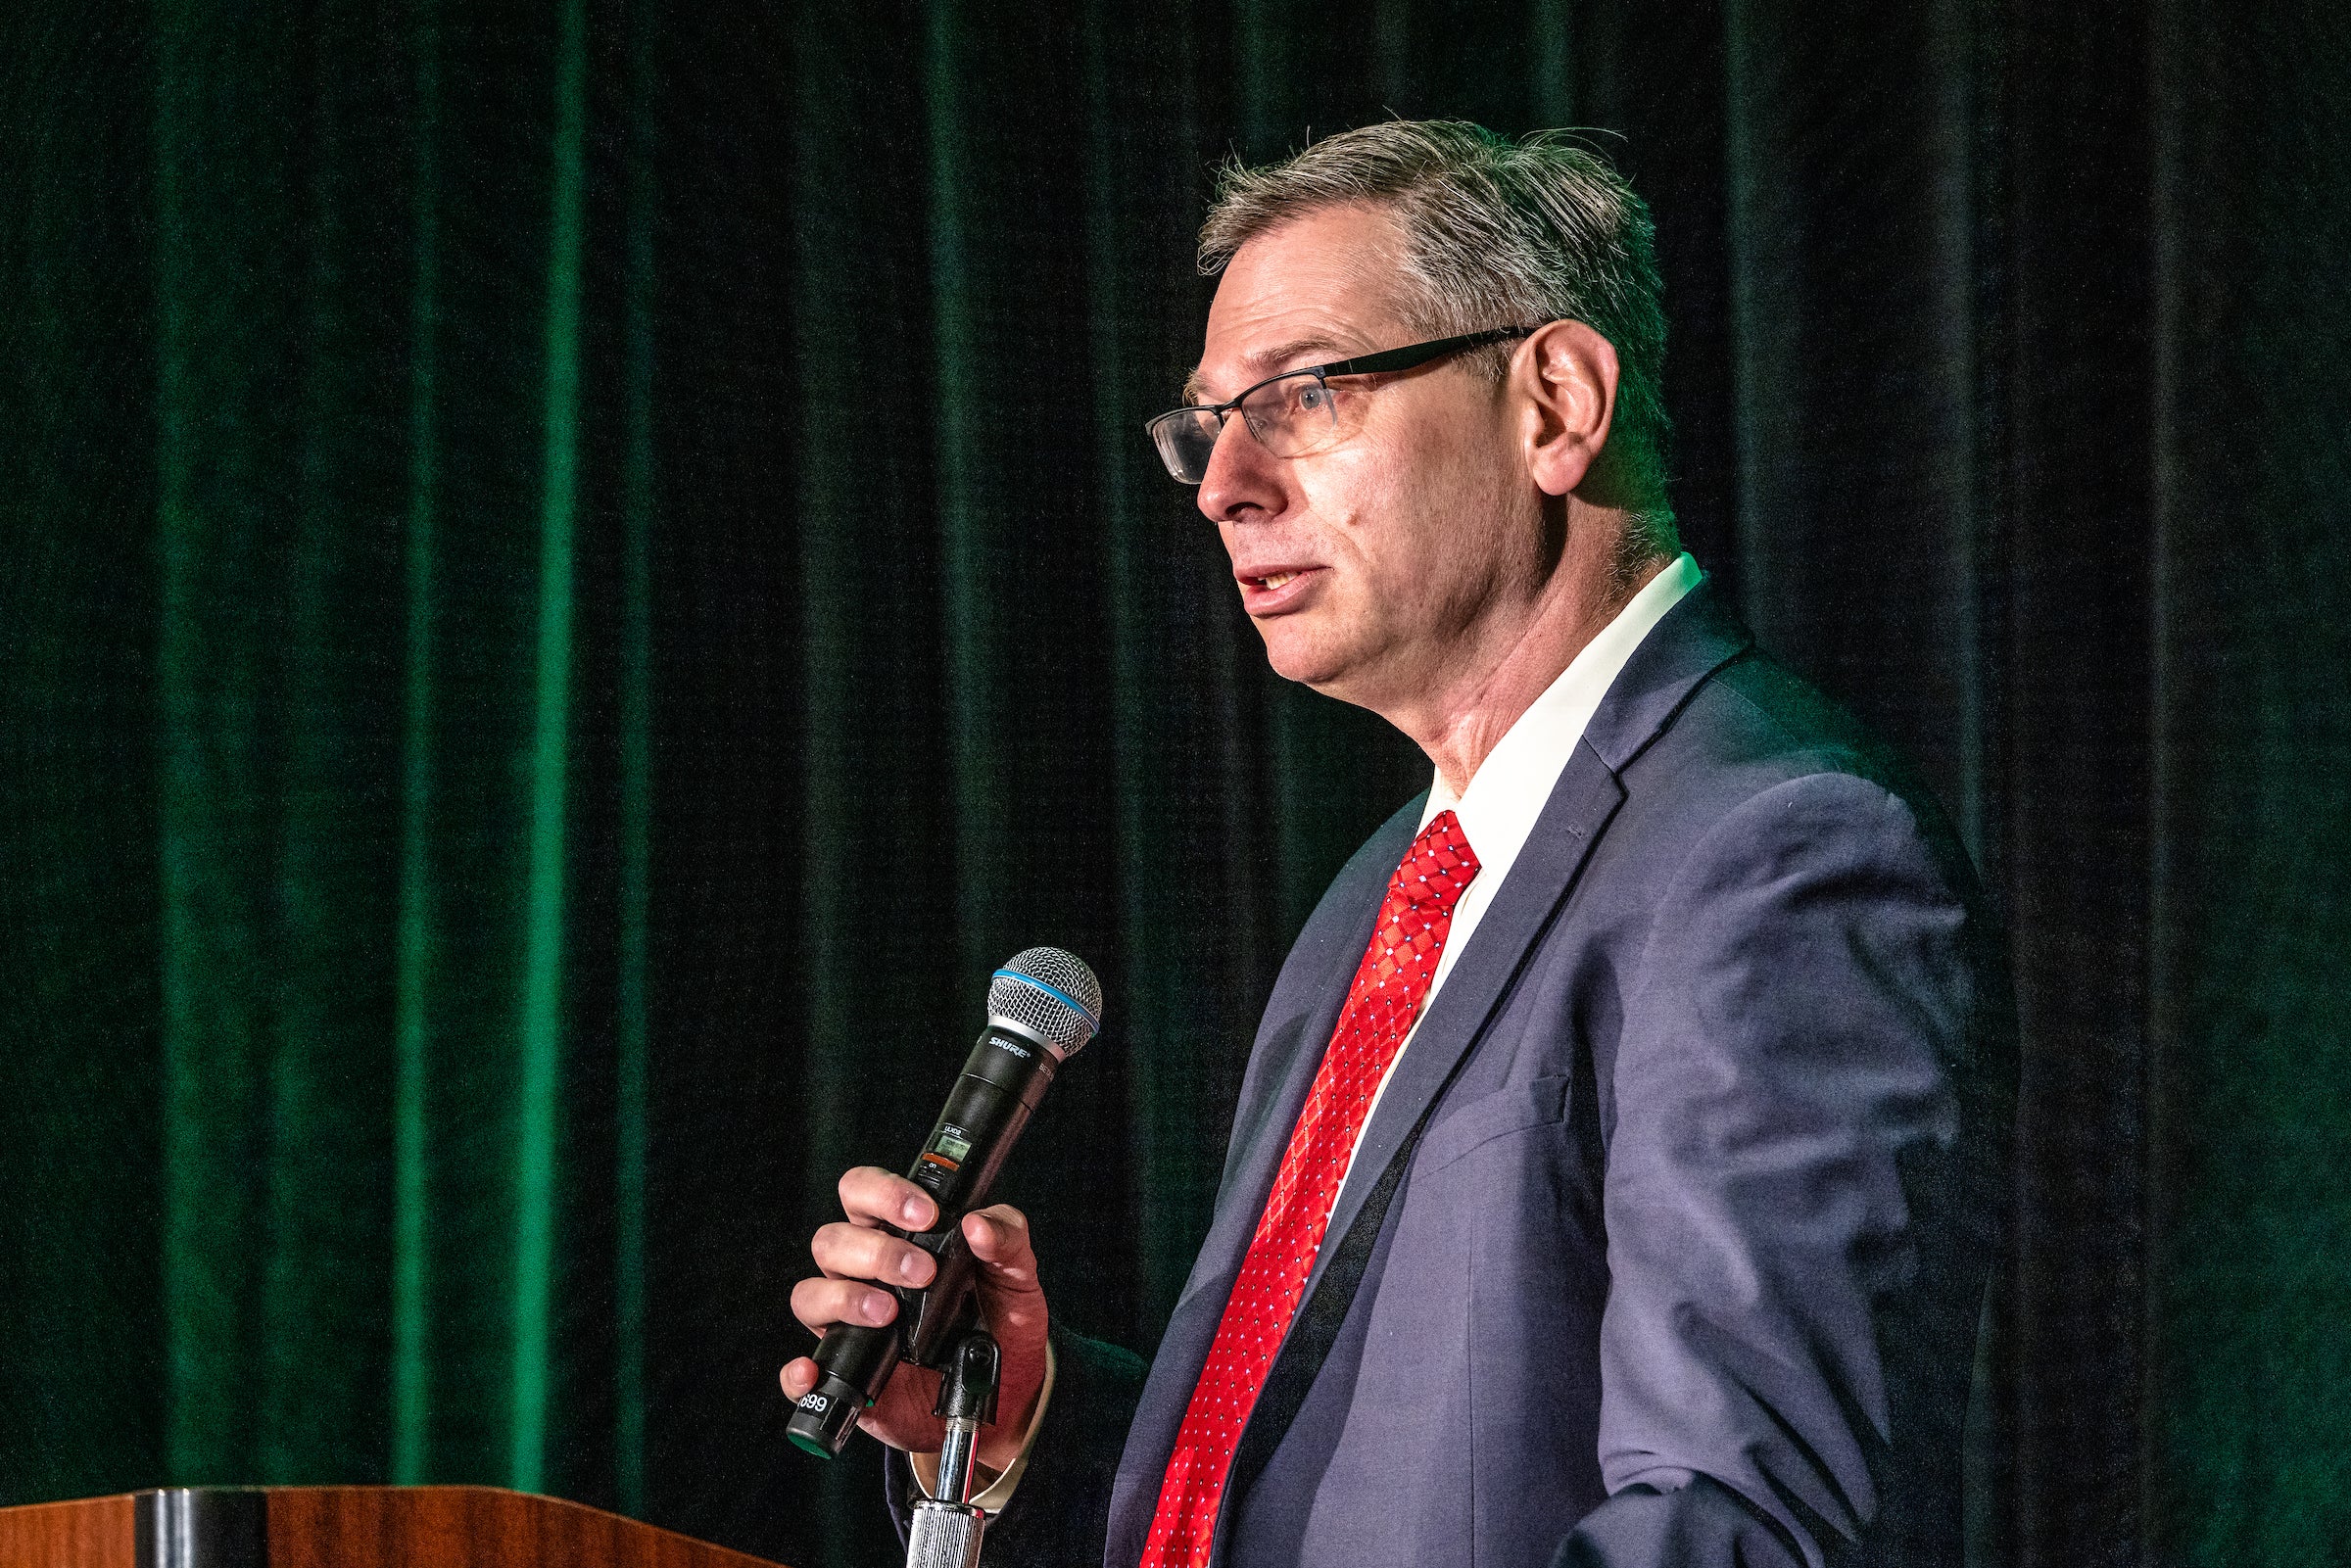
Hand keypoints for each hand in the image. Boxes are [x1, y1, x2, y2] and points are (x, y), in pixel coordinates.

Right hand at [781, 1166, 1049, 1472]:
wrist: (1009, 1387)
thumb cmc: (1001, 1318)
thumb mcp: (1016, 1273)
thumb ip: (1007, 1238)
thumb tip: (979, 1225)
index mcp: (898, 1235)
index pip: (862, 1193)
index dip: (883, 1193)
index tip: (926, 1214)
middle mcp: (864, 1274)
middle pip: (831, 1241)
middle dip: (875, 1251)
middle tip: (923, 1272)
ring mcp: (850, 1323)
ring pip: (811, 1294)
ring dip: (845, 1298)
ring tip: (890, 1313)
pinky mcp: (846, 1373)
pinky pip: (799, 1372)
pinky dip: (798, 1372)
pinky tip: (814, 1371)